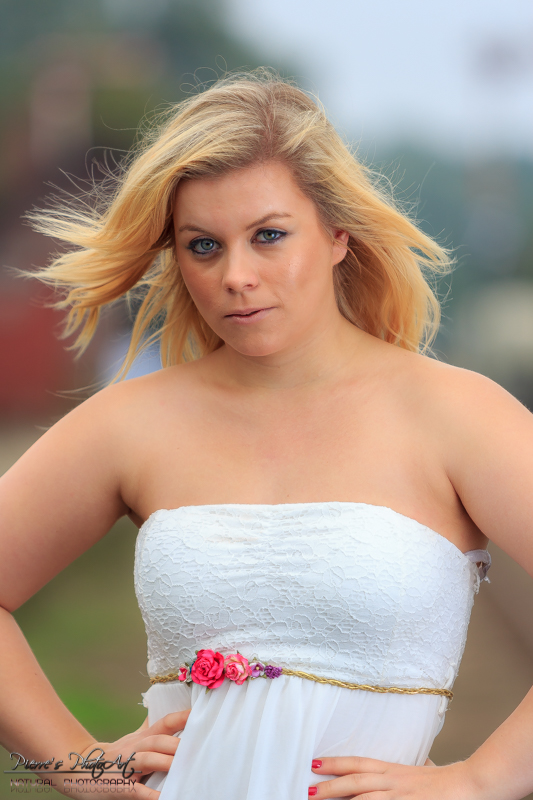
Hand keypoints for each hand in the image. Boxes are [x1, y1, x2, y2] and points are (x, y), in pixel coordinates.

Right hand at [58, 709, 190, 798]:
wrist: (78, 769)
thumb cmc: (113, 755)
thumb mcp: (132, 739)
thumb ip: (150, 729)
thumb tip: (170, 717)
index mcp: (142, 737)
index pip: (164, 722)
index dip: (182, 717)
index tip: (201, 714)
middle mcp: (135, 747)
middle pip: (159, 740)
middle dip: (178, 744)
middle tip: (201, 747)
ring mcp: (126, 766)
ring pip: (148, 759)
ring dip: (166, 762)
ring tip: (186, 769)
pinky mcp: (120, 786)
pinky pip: (137, 790)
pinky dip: (151, 794)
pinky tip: (165, 798)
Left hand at [308, 755, 478, 798]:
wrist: (470, 786)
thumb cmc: (449, 780)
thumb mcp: (424, 769)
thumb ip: (415, 768)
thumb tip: (422, 762)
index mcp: (394, 770)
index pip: (359, 763)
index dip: (336, 763)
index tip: (315, 763)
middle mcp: (394, 782)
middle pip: (357, 781)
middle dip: (330, 786)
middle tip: (307, 790)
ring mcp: (401, 797)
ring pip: (365, 799)